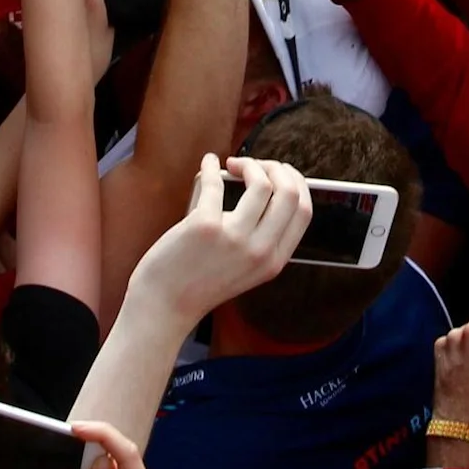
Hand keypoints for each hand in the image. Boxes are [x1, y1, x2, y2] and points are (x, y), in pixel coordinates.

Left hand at [128, 154, 313, 322]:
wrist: (164, 305)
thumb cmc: (200, 281)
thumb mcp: (246, 266)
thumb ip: (260, 235)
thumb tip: (265, 183)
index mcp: (274, 261)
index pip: (304, 211)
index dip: (296, 183)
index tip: (281, 172)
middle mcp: (260, 251)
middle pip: (290, 193)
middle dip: (276, 168)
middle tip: (256, 165)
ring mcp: (233, 239)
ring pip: (262, 183)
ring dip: (249, 163)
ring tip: (233, 165)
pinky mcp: (204, 226)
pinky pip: (216, 182)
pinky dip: (211, 166)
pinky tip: (207, 163)